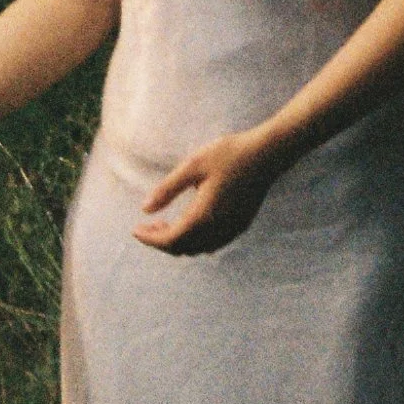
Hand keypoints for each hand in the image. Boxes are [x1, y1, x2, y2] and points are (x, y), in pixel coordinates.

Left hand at [134, 130, 279, 255]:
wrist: (268, 153)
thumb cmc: (229, 154)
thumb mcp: (193, 165)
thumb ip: (167, 189)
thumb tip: (145, 209)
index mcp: (203, 216)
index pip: (170, 240)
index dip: (149, 238)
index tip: (135, 229)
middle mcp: (218, 229)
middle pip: (183, 249)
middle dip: (162, 241)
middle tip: (148, 225)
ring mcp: (232, 229)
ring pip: (198, 249)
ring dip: (180, 242)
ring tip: (167, 223)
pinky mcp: (241, 225)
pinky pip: (213, 243)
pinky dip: (197, 241)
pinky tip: (193, 223)